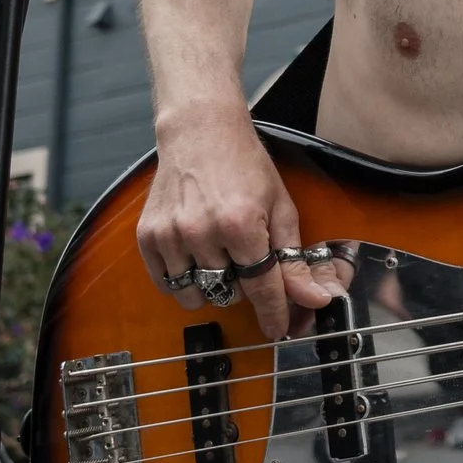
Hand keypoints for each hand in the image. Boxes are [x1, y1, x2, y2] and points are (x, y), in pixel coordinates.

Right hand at [136, 111, 339, 340]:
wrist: (201, 132)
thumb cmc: (246, 167)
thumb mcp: (281, 208)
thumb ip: (295, 259)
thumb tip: (316, 299)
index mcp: (241, 224)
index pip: (261, 287)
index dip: (274, 313)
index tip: (280, 329)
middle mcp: (201, 232)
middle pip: (229, 294)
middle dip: (244, 284)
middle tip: (246, 256)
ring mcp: (170, 236)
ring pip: (196, 295)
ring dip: (213, 285)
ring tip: (219, 253)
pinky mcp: (147, 237)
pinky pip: (167, 285)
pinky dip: (184, 279)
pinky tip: (196, 253)